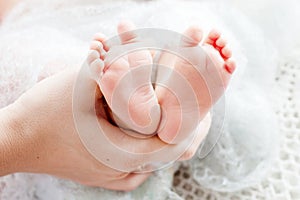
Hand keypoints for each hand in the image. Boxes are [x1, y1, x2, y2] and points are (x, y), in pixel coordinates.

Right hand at [0, 59, 209, 190]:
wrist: (15, 141)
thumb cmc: (44, 114)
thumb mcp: (81, 83)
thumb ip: (114, 66)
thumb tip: (138, 47)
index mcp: (125, 154)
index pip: (177, 143)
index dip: (195, 124)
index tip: (205, 109)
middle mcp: (123, 171)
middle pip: (168, 153)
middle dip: (184, 130)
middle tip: (194, 112)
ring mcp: (112, 177)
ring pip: (154, 161)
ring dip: (167, 140)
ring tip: (175, 122)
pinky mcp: (102, 176)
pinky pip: (137, 169)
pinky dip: (149, 153)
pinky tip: (150, 140)